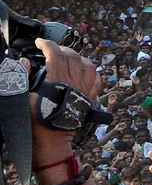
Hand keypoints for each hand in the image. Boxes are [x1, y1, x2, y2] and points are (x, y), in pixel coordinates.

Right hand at [27, 38, 100, 159]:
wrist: (51, 142)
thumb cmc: (35, 122)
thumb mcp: (22, 99)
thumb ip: (22, 77)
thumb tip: (25, 61)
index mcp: (57, 82)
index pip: (56, 54)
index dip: (47, 44)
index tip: (38, 42)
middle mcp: (74, 84)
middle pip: (73, 56)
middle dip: (61, 48)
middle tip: (50, 49)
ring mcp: (84, 91)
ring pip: (88, 66)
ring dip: (78, 57)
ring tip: (67, 56)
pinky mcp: (88, 99)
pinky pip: (96, 80)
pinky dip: (92, 71)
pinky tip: (84, 70)